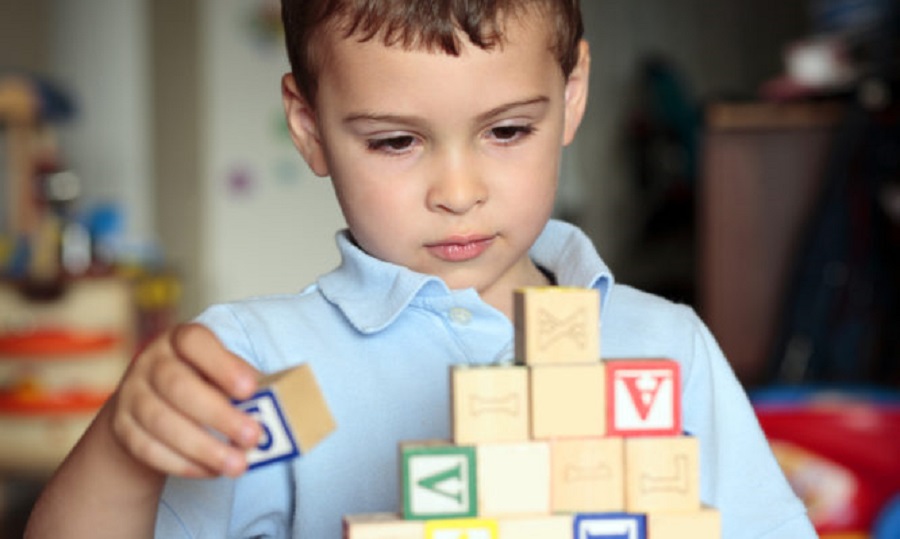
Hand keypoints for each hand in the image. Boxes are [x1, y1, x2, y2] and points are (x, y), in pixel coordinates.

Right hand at [109, 323, 262, 477]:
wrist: (149, 407)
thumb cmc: (202, 384)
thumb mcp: (220, 373)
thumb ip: (241, 384)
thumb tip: (275, 407)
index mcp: (180, 340)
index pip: (195, 341)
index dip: (222, 365)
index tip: (250, 390)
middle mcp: (151, 362)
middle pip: (178, 386)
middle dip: (218, 415)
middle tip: (252, 437)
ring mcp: (131, 394)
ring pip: (161, 422)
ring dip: (203, 447)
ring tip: (238, 465)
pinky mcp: (121, 427)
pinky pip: (147, 449)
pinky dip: (183, 464)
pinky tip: (211, 471)